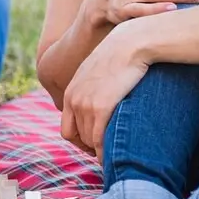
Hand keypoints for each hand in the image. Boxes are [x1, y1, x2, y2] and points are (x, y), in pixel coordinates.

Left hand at [60, 26, 150, 161]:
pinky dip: (105, 152)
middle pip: (76, 137)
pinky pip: (98, 140)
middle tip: (106, 154)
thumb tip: (103, 99)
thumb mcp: (98, 71)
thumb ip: (94, 87)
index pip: (67, 129)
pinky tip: (115, 155)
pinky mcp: (100, 107)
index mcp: (71, 92)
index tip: (95, 146)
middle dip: (90, 148)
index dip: (80, 141)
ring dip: (100, 151)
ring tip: (114, 155)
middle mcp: (73, 99)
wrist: (131, 43)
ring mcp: (85, 104)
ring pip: (88, 141)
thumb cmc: (121, 56)